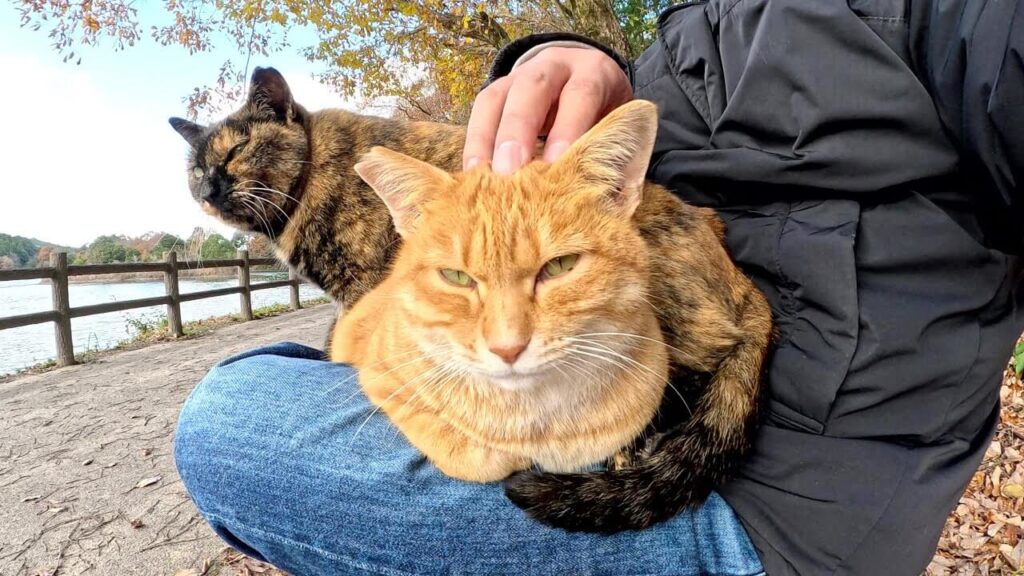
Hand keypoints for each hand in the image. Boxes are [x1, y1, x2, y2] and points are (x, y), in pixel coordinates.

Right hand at [463, 46, 632, 172]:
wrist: (585, 83)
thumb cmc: (604, 117)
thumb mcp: (616, 125)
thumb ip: (609, 149)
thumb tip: (601, 194)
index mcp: (593, 73)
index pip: (581, 95)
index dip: (567, 129)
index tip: (554, 165)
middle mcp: (555, 66)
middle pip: (533, 88)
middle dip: (518, 129)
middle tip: (510, 170)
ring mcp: (521, 74)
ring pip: (499, 97)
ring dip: (487, 138)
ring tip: (482, 175)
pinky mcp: (498, 89)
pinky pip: (481, 110)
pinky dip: (476, 141)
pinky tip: (473, 171)